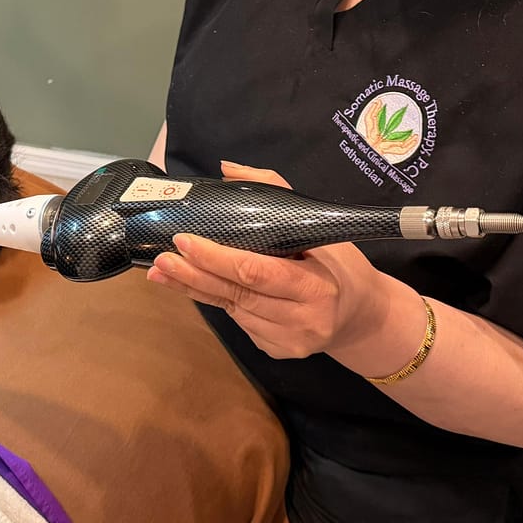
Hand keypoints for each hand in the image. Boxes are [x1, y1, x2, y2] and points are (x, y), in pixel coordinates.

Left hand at [144, 162, 387, 359]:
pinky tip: (195, 287)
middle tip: (161, 259)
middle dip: (193, 275)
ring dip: (195, 290)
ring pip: (232, 311)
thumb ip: (277, 193)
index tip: (185, 240)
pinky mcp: (277, 352)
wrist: (362, 318)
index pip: (256, 272)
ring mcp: (289, 341)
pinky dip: (217, 302)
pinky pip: (239, 323)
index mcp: (316, 286)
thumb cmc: (340, 265)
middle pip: (236, 295)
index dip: (217, 258)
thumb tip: (228, 169)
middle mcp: (303, 320)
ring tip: (163, 273)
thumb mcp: (321, 228)